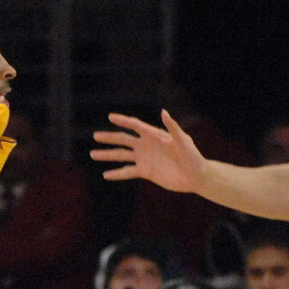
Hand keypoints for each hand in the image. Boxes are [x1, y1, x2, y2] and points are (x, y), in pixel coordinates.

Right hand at [91, 110, 205, 192]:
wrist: (195, 176)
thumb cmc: (193, 156)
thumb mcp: (184, 141)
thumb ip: (173, 127)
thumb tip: (163, 112)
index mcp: (155, 135)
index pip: (135, 126)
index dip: (123, 121)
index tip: (111, 117)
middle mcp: (147, 145)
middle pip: (124, 139)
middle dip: (109, 138)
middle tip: (95, 136)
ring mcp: (145, 158)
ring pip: (122, 155)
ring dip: (108, 155)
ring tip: (93, 154)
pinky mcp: (145, 172)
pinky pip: (128, 172)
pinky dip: (117, 173)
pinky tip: (105, 175)